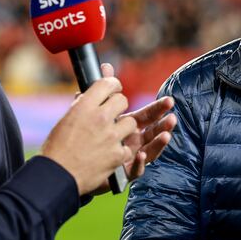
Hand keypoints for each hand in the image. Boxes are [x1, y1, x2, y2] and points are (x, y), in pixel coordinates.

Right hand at [41, 68, 137, 194]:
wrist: (57, 175)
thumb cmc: (57, 147)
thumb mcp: (66, 119)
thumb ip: (81, 104)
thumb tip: (87, 93)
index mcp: (85, 106)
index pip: (107, 83)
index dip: (112, 84)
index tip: (113, 89)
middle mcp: (100, 118)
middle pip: (122, 100)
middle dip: (118, 106)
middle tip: (112, 114)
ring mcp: (111, 137)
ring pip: (131, 123)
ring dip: (124, 128)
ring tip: (113, 135)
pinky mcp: (118, 155)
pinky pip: (128, 147)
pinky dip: (121, 151)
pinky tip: (110, 153)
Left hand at [88, 64, 176, 194]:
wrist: (68, 163)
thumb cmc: (83, 134)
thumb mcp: (93, 109)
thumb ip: (103, 88)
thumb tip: (105, 65)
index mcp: (127, 126)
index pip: (147, 115)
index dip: (158, 108)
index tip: (169, 100)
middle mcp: (132, 141)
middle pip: (152, 132)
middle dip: (163, 123)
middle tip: (172, 116)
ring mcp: (129, 158)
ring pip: (149, 150)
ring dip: (158, 142)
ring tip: (166, 134)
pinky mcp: (122, 173)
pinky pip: (135, 170)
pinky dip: (139, 163)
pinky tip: (140, 155)